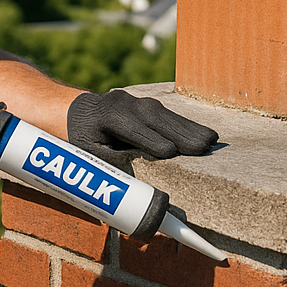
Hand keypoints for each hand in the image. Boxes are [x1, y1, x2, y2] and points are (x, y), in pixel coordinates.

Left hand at [67, 90, 217, 170]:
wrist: (75, 112)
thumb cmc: (80, 140)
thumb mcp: (87, 154)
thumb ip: (111, 163)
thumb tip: (135, 186)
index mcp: (104, 116)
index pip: (131, 127)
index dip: (150, 140)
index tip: (170, 153)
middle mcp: (122, 103)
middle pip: (154, 118)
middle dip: (180, 132)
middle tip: (204, 147)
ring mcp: (135, 101)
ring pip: (164, 114)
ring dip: (189, 128)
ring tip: (212, 140)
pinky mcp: (146, 104)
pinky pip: (167, 114)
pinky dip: (185, 124)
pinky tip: (202, 133)